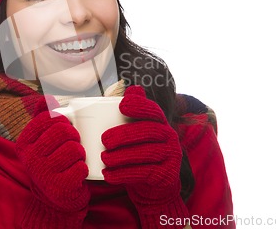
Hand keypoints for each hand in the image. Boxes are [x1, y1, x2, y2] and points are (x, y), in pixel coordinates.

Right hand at [15, 96, 89, 227]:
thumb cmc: (50, 160)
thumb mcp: (41, 139)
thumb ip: (43, 117)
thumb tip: (47, 98)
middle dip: (74, 135)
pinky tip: (76, 172)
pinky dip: (83, 168)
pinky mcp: (59, 187)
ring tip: (74, 158)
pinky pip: (81, 167)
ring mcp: (44, 174)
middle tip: (72, 143)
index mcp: (23, 143)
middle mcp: (30, 159)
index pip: (48, 118)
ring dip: (80, 152)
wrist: (54, 196)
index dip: (62, 120)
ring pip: (74, 148)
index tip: (63, 128)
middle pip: (63, 131)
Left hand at [101, 86, 188, 227]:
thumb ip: (134, 113)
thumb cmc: (140, 154)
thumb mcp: (138, 133)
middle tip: (104, 140)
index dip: (139, 106)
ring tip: (105, 158)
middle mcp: (170, 137)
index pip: (153, 111)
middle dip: (125, 134)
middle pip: (148, 131)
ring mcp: (171, 156)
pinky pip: (145, 173)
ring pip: (147, 153)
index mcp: (161, 123)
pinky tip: (109, 174)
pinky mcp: (167, 175)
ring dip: (122, 156)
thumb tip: (132, 88)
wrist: (155, 187)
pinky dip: (124, 174)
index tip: (122, 106)